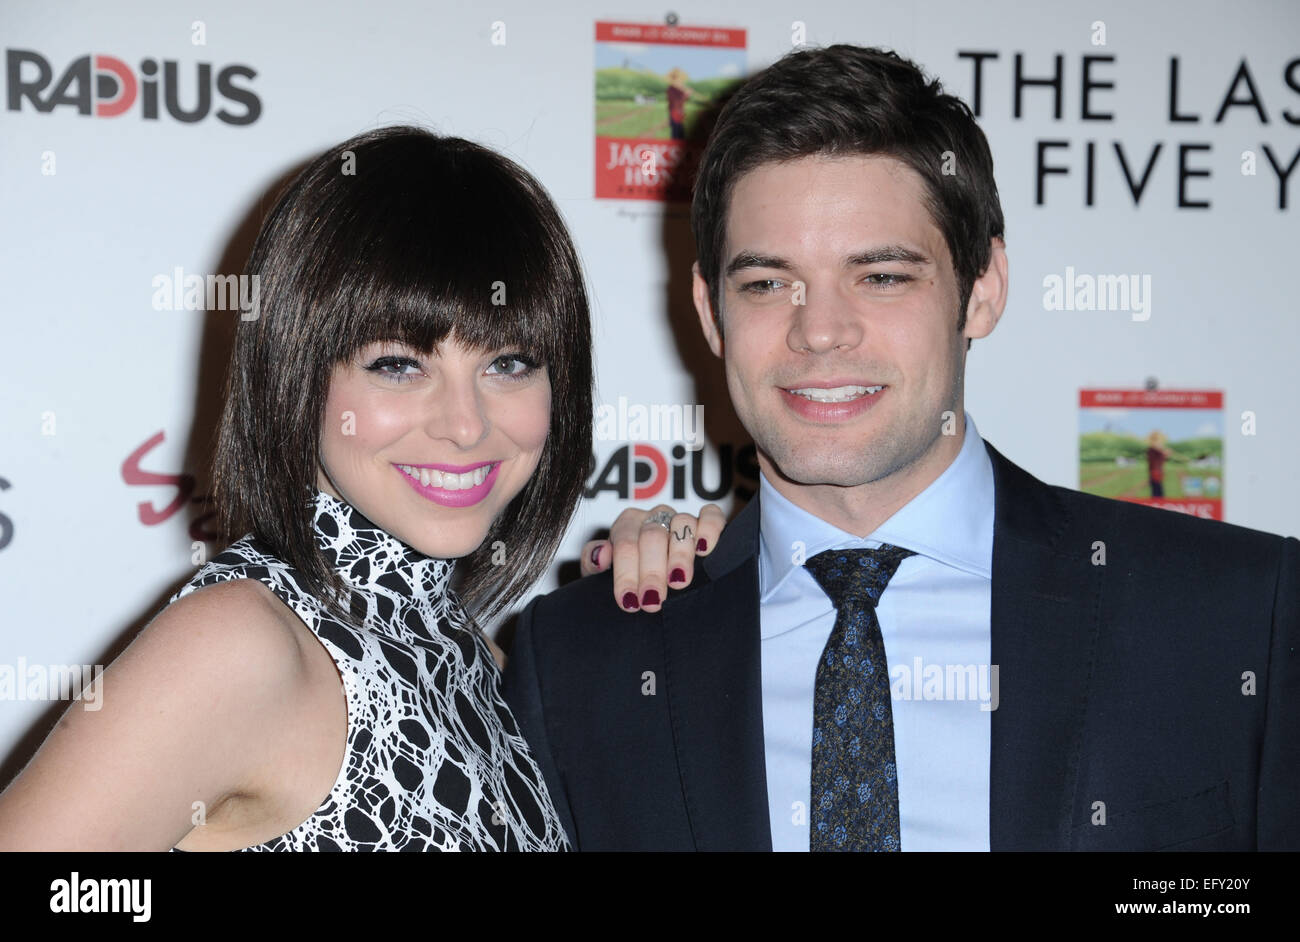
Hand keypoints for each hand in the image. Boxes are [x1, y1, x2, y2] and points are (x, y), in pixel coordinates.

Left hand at [580, 504, 726, 612]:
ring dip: (680, 554)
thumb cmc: (629, 582)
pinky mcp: (707, 522)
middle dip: (652, 572)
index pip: (624, 544)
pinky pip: (711, 516)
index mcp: (626, 525)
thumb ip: (593, 564)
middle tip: (653, 601)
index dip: (626, 573)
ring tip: (679, 581)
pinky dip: (710, 529)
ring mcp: (681, 518)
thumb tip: (600, 555)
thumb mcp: (602, 577)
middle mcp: (653, 517)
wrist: (649, 586)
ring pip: (682, 524)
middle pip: (652, 536)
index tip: (630, 601)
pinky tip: (705, 550)